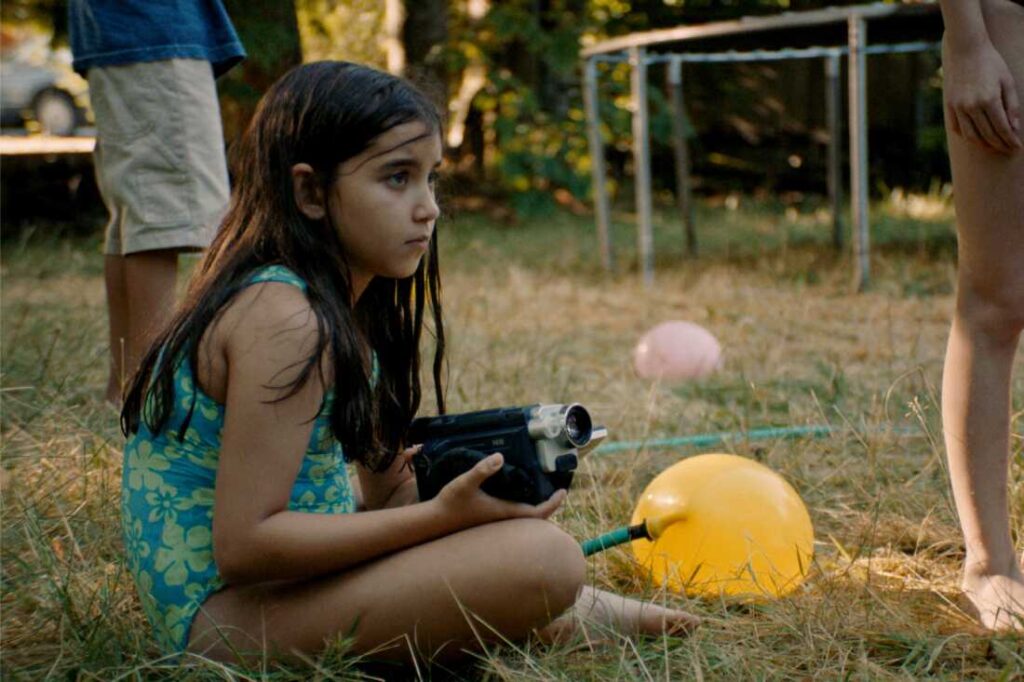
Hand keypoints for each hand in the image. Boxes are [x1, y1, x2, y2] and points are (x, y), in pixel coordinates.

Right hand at [433, 453, 566, 529]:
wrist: (434, 522)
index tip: (562, 491)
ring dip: (536, 506)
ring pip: (524, 516)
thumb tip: (499, 457)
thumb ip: (481, 470)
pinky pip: (513, 514)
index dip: (553, 503)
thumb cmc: (450, 503)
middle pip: (535, 517)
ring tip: (543, 490)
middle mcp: (503, 519)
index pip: (538, 513)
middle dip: (549, 505)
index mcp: (504, 512)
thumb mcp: (464, 483)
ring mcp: (496, 520)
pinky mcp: (489, 518)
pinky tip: (517, 493)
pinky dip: (522, 506)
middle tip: (557, 491)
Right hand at [943, 37, 1021, 153]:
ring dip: (984, 145)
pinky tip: (976, 138)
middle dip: (1000, 145)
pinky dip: (967, 136)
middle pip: (988, 134)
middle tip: (1008, 150)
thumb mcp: (1007, 81)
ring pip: (971, 135)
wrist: (965, 50)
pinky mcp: (949, 106)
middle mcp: (972, 106)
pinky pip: (957, 128)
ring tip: (993, 147)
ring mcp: (958, 107)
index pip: (1002, 128)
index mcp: (990, 99)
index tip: (1017, 147)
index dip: (1010, 140)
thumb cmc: (991, 63)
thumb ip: (1012, 106)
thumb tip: (1014, 128)